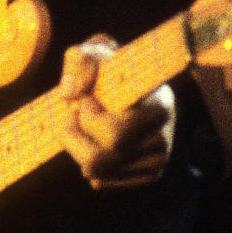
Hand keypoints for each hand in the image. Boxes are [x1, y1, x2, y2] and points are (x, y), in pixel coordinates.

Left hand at [58, 34, 176, 189]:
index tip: (85, 99)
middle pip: (99, 159)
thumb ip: (81, 61)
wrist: (134, 84)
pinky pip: (102, 182)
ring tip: (82, 125)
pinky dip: (88, 163)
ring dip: (78, 148)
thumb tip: (70, 94)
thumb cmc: (112, 67)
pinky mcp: (147, 175)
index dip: (88, 119)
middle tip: (73, 115)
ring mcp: (157, 161)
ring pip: (97, 173)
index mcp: (157, 106)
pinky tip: (93, 140)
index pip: (114, 134)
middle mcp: (162, 138)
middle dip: (74, 136)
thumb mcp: (96, 51)